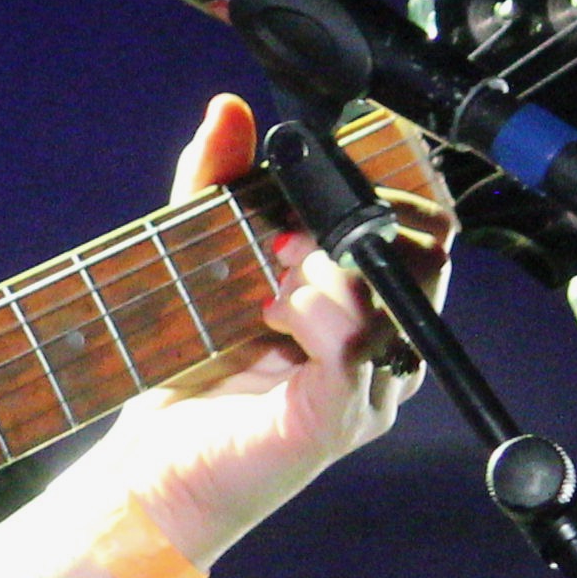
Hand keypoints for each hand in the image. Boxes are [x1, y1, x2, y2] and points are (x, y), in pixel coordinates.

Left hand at [99, 90, 419, 557]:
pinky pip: (354, 347)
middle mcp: (383, 346)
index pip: (421, 226)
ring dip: (329, 264)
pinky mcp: (337, 419)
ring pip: (394, 295)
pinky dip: (316, 309)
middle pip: (425, 255)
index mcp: (366, 304)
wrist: (150, 467)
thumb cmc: (188, 374)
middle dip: (360, 220)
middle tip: (287, 227)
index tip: (322, 168)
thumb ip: (215, 183)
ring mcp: (369, 386)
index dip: (385, 184)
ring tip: (270, 270)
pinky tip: (275, 307)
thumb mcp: (201, 257)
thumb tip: (229, 110)